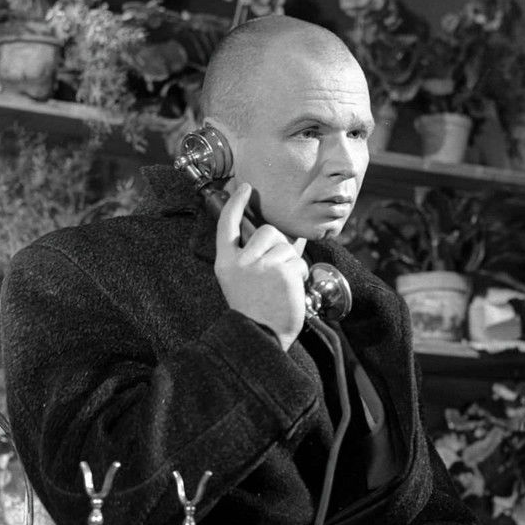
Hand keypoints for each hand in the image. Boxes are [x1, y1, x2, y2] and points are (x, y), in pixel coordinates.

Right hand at [214, 183, 307, 350]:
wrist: (261, 336)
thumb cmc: (254, 311)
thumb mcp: (238, 282)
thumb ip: (247, 259)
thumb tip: (270, 237)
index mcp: (225, 262)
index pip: (227, 225)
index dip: (236, 204)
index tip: (244, 188)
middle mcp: (241, 261)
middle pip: (267, 232)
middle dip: (278, 245)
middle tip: (276, 269)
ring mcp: (262, 265)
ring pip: (286, 246)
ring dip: (290, 263)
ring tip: (281, 285)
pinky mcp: (282, 271)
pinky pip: (297, 261)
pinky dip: (299, 274)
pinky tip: (291, 289)